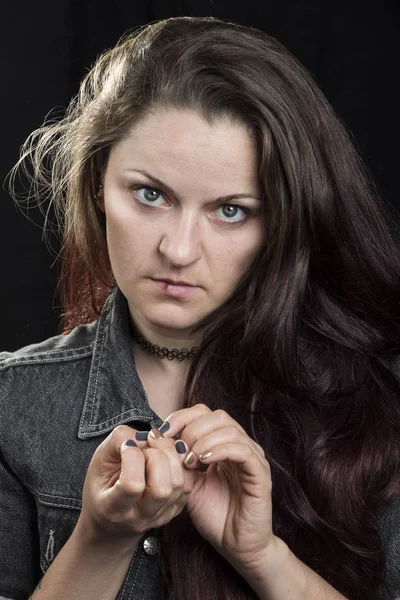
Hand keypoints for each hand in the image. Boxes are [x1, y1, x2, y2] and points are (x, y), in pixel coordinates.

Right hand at [80, 425, 195, 543]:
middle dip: (157, 455)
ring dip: (172, 456)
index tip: (127, 446)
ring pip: (180, 485)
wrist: (110, 521)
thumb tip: (145, 437)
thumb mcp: (98, 461)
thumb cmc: (102, 486)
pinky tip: (168, 455)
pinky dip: (182, 463)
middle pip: (162, 488)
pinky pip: (189, 484)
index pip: (132, 485)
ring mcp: (160, 516)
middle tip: (146, 444)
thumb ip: (117, 441)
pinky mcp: (175, 509)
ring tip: (158, 447)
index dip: (132, 457)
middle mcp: (139, 517)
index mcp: (113, 508)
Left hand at [160, 404, 275, 577]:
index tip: (163, 432)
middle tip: (178, 448)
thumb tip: (156, 441)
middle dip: (192, 428)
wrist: (236, 545)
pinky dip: (220, 450)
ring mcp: (253, 457)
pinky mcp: (261, 473)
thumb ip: (178, 462)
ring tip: (189, 459)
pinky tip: (203, 461)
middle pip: (218, 416)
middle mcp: (240, 445)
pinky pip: (243, 451)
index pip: (205, 413)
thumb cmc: (214, 515)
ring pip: (230, 429)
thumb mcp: (188, 484)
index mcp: (223, 444)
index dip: (182, 417)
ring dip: (204, 440)